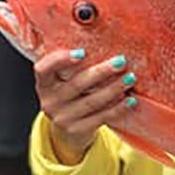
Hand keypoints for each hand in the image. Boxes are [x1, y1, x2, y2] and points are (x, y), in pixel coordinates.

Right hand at [34, 47, 139, 163]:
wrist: (69, 129)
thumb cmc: (72, 96)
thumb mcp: (65, 81)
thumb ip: (74, 67)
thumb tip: (104, 44)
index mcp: (44, 84)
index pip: (43, 69)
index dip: (60, 60)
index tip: (82, 52)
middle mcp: (49, 101)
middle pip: (77, 84)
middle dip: (101, 72)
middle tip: (121, 61)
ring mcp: (62, 118)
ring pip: (92, 102)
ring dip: (114, 89)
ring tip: (130, 78)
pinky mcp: (76, 130)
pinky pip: (101, 117)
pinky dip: (118, 108)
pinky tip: (130, 100)